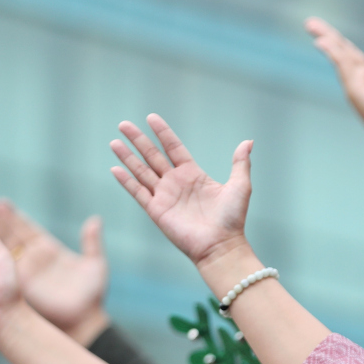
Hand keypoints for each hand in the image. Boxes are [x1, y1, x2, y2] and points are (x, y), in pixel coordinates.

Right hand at [0, 196, 109, 343]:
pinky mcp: (21, 281)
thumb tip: (94, 219)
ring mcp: (26, 268)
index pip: (28, 228)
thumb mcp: (96, 265)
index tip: (1, 201)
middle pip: (11, 232)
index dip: (15, 216)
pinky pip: (4, 262)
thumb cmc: (92, 297)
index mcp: (50, 250)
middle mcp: (34, 257)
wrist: (84, 321)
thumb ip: (92, 243)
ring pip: (4, 243)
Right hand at [110, 115, 253, 268]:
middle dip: (138, 140)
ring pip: (141, 171)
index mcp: (193, 174)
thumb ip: (240, 163)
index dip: (163, 133)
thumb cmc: (232, 219)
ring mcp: (164, 196)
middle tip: (123, 124)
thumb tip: (248, 142)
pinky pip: (138, 192)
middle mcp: (176, 183)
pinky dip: (126, 181)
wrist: (221, 246)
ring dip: (127, 157)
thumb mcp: (240, 186)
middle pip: (152, 156)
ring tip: (114, 142)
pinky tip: (115, 168)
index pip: (173, 148)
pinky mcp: (156, 210)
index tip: (151, 118)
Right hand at [306, 17, 363, 165]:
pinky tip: (322, 41)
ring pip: (340, 57)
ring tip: (311, 25)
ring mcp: (356, 87)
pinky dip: (333, 53)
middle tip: (309, 23)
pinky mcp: (355, 91)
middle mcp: (361, 82)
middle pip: (342, 53)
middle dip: (327, 36)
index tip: (329, 33)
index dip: (342, 43)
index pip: (354, 56)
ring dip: (326, 40)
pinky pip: (343, 66)